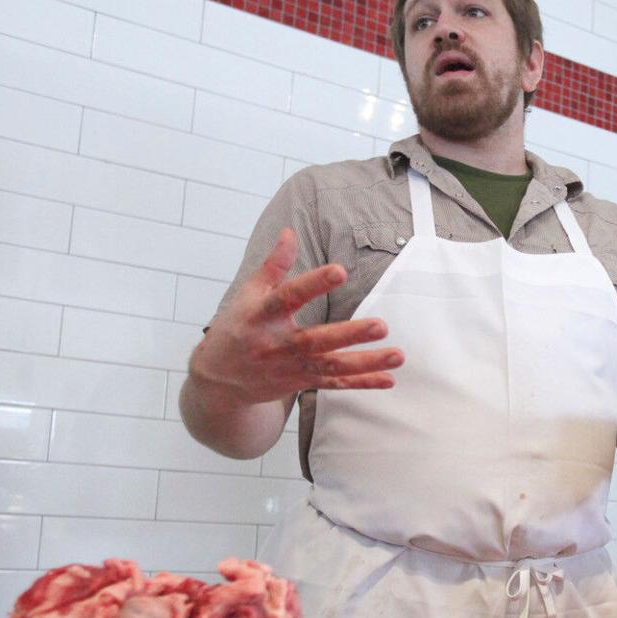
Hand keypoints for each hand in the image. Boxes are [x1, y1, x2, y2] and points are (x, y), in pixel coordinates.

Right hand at [188, 228, 403, 407]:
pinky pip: (334, 384)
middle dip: (349, 334)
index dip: (313, 283)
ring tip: (397, 355)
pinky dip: (361, 383)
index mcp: (262, 316)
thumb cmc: (238, 327)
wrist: (219, 379)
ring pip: (331, 366)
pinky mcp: (301, 383)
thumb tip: (290, 233)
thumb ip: (274, 264)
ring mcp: (290, 367)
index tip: (340, 271)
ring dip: (366, 363)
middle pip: (315, 340)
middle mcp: (277, 344)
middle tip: (381, 326)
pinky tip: (388, 379)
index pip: (288, 296)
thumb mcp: (249, 294)